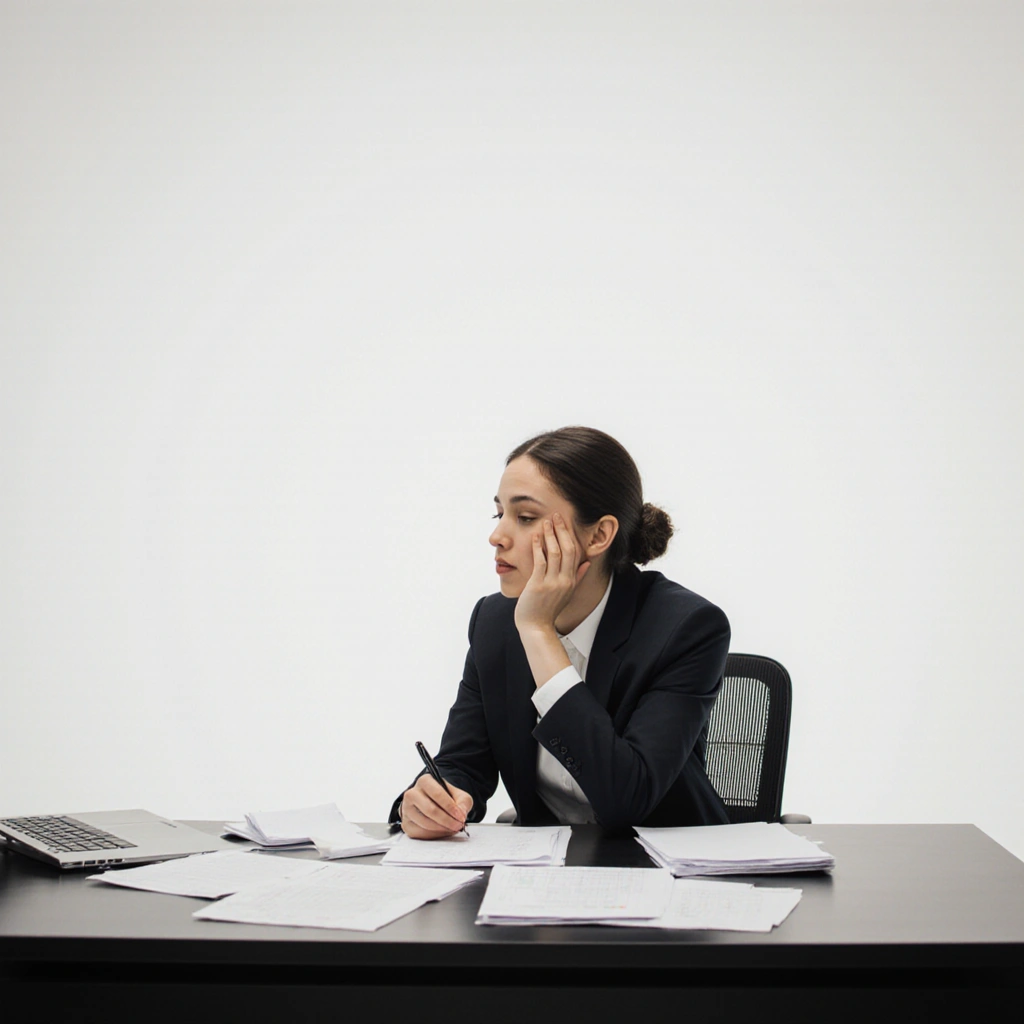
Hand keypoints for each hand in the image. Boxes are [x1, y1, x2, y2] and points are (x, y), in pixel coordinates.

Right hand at [400, 775, 472, 839]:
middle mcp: (412, 793)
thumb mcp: (458, 795)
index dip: (450, 807)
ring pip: (425, 823)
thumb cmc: (445, 798)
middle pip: (430, 810)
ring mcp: (407, 809)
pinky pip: (421, 833)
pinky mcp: (406, 824)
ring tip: (452, 828)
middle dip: (447, 820)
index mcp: (425, 781)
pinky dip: (435, 835)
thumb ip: (463, 802)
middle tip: (458, 825)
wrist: (431, 804)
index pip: (437, 794)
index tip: (461, 816)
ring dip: (442, 829)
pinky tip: (442, 831)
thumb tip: (461, 813)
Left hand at [514, 512, 590, 635]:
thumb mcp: (566, 593)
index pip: (575, 553)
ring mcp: (552, 583)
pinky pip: (540, 561)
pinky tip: (534, 537)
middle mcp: (565, 580)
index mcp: (572, 581)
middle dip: (562, 530)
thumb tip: (586, 563)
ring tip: (546, 521)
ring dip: (550, 535)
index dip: (571, 536)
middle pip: (568, 549)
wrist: (536, 627)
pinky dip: (538, 547)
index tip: (566, 523)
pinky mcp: (538, 585)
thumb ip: (578, 577)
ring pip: (555, 552)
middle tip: (557, 515)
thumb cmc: (547, 609)